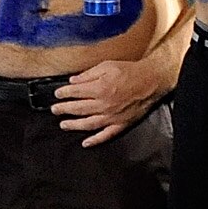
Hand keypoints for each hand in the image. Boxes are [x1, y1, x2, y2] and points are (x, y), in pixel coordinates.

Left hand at [55, 54, 174, 147]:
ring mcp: (112, 116)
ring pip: (87, 124)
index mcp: (99, 89)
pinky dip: (95, 140)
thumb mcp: (108, 65)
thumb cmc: (131, 71)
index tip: (57, 93)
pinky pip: (106, 135)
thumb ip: (88, 74)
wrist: (152, 79)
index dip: (63, 93)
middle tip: (55, 109)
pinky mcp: (121, 124)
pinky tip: (85, 143)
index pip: (75, 92)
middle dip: (64, 108)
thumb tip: (73, 81)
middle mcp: (103, 105)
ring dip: (73, 125)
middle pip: (78, 108)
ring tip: (63, 124)